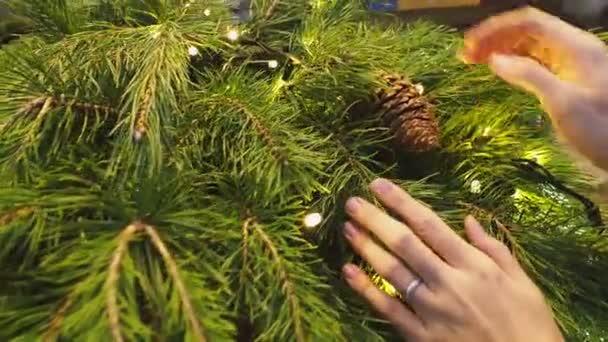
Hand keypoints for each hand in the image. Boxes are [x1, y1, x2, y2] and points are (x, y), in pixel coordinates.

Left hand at [342, 179, 563, 340]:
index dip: (401, 202)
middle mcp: (449, 282)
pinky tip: (348, 271)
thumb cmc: (529, 324)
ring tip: (348, 228)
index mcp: (474, 265)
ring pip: (392, 271)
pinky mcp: (421, 336)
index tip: (379, 186)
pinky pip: (388, 309)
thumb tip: (468, 219)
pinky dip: (366, 290)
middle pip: (404, 243)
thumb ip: (493, 248)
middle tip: (353, 202)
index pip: (429, 225)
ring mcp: (432, 310)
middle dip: (375, 219)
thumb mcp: (522, 282)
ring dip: (367, 247)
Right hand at [461, 7, 607, 173]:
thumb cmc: (601, 130)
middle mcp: (574, 48)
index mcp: (576, 47)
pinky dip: (514, 62)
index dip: (496, 28)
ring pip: (530, 44)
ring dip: (502, 48)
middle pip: (528, 30)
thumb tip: (495, 59)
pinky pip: (536, 61)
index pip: (530, 21)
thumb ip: (529, 76)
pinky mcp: (569, 78)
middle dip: (496, 37)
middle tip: (466, 56)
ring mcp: (572, 63)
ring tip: (475, 61)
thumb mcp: (563, 105)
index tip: (469, 43)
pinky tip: (499, 71)